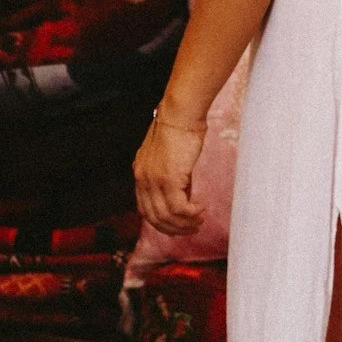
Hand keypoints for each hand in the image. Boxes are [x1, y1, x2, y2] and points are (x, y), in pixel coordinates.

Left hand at [134, 108, 206, 236]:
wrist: (180, 113)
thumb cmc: (179, 127)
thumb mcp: (167, 154)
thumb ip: (169, 173)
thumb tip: (184, 192)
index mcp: (140, 172)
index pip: (145, 208)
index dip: (160, 221)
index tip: (176, 225)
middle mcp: (142, 179)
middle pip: (154, 217)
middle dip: (174, 228)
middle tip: (191, 228)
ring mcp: (154, 181)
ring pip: (167, 216)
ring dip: (185, 223)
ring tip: (199, 220)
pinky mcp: (168, 180)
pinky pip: (179, 208)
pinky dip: (191, 214)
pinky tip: (201, 208)